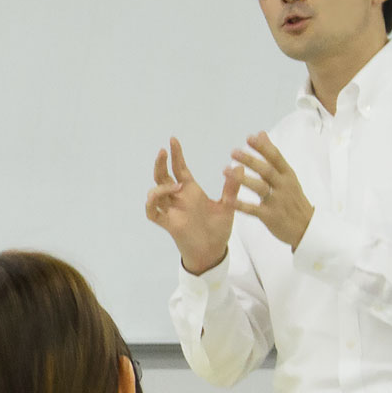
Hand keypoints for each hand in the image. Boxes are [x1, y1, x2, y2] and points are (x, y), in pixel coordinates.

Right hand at [146, 140, 236, 274]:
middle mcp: (178, 199)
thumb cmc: (218, 229)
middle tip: (163, 151)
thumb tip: (240, 166)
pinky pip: (153, 213)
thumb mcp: (228, 206)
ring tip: (175, 186)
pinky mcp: (169, 223)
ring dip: (160, 187)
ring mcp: (171, 211)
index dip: (176, 155)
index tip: (173, 140)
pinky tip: (155, 200)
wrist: (213, 252)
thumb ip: (231, 187)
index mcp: (191, 191)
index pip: (179, 168)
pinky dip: (151, 205)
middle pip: (162, 177)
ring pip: (155, 194)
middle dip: (160, 164)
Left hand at [229, 135, 314, 249]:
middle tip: (233, 152)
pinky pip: (254, 210)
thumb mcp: (287, 176)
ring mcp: (277, 201)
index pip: (276, 158)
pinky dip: (241, 205)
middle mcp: (284, 186)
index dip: (263, 148)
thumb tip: (261, 134)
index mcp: (288, 175)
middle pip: (267, 171)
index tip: (250, 138)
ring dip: (243, 179)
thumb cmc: (293, 199)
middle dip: (251, 160)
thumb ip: (273, 156)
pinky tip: (228, 200)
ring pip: (260, 188)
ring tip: (226, 171)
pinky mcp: (270, 216)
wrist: (307, 227)